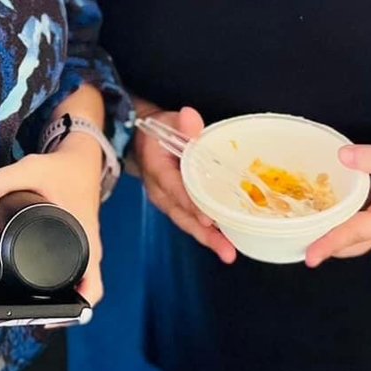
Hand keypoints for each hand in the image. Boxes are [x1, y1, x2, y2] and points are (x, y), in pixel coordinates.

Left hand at [0, 143, 105, 304]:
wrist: (81, 160)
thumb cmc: (62, 168)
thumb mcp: (31, 168)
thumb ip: (2, 182)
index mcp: (87, 240)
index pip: (91, 289)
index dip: (75, 310)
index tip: (50, 318)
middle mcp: (89, 252)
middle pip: (81, 294)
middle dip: (61, 310)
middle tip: (30, 317)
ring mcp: (84, 251)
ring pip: (76, 286)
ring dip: (60, 300)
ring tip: (27, 309)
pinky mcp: (75, 245)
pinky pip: (70, 273)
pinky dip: (57, 284)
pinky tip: (33, 288)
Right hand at [133, 104, 235, 264]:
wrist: (142, 141)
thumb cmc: (158, 130)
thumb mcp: (168, 121)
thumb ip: (182, 124)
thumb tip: (191, 117)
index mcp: (156, 168)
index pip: (174, 188)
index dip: (191, 204)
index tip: (208, 219)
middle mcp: (159, 190)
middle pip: (182, 215)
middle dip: (204, 235)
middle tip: (226, 251)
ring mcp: (166, 201)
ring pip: (186, 222)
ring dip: (208, 239)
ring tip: (229, 252)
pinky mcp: (175, 206)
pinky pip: (190, 221)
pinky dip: (206, 233)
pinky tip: (225, 242)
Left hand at [304, 140, 370, 265]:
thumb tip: (342, 157)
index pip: (356, 232)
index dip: (331, 242)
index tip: (310, 256)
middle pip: (355, 241)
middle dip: (329, 246)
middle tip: (301, 248)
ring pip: (358, 229)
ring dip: (336, 230)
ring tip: (307, 226)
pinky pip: (363, 213)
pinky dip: (346, 212)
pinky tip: (330, 202)